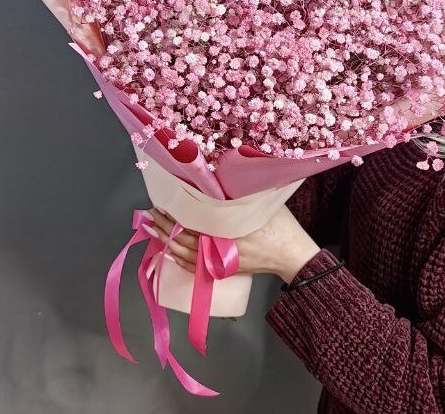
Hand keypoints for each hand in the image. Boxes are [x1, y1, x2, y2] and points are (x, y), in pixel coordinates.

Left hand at [146, 205, 320, 283]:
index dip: (176, 215)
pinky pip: (195, 267)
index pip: (194, 224)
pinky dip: (179, 259)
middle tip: (152, 214)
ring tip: (154, 229)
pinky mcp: (223, 269)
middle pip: (184, 240)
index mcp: (228, 233)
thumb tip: (222, 175)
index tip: (164, 203)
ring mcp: (221, 263)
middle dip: (166, 227)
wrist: (292, 255)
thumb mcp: (262, 203)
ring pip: (186, 255)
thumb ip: (241, 193)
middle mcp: (221, 251)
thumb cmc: (280, 226)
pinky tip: (169, 251)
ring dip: (168, 242)